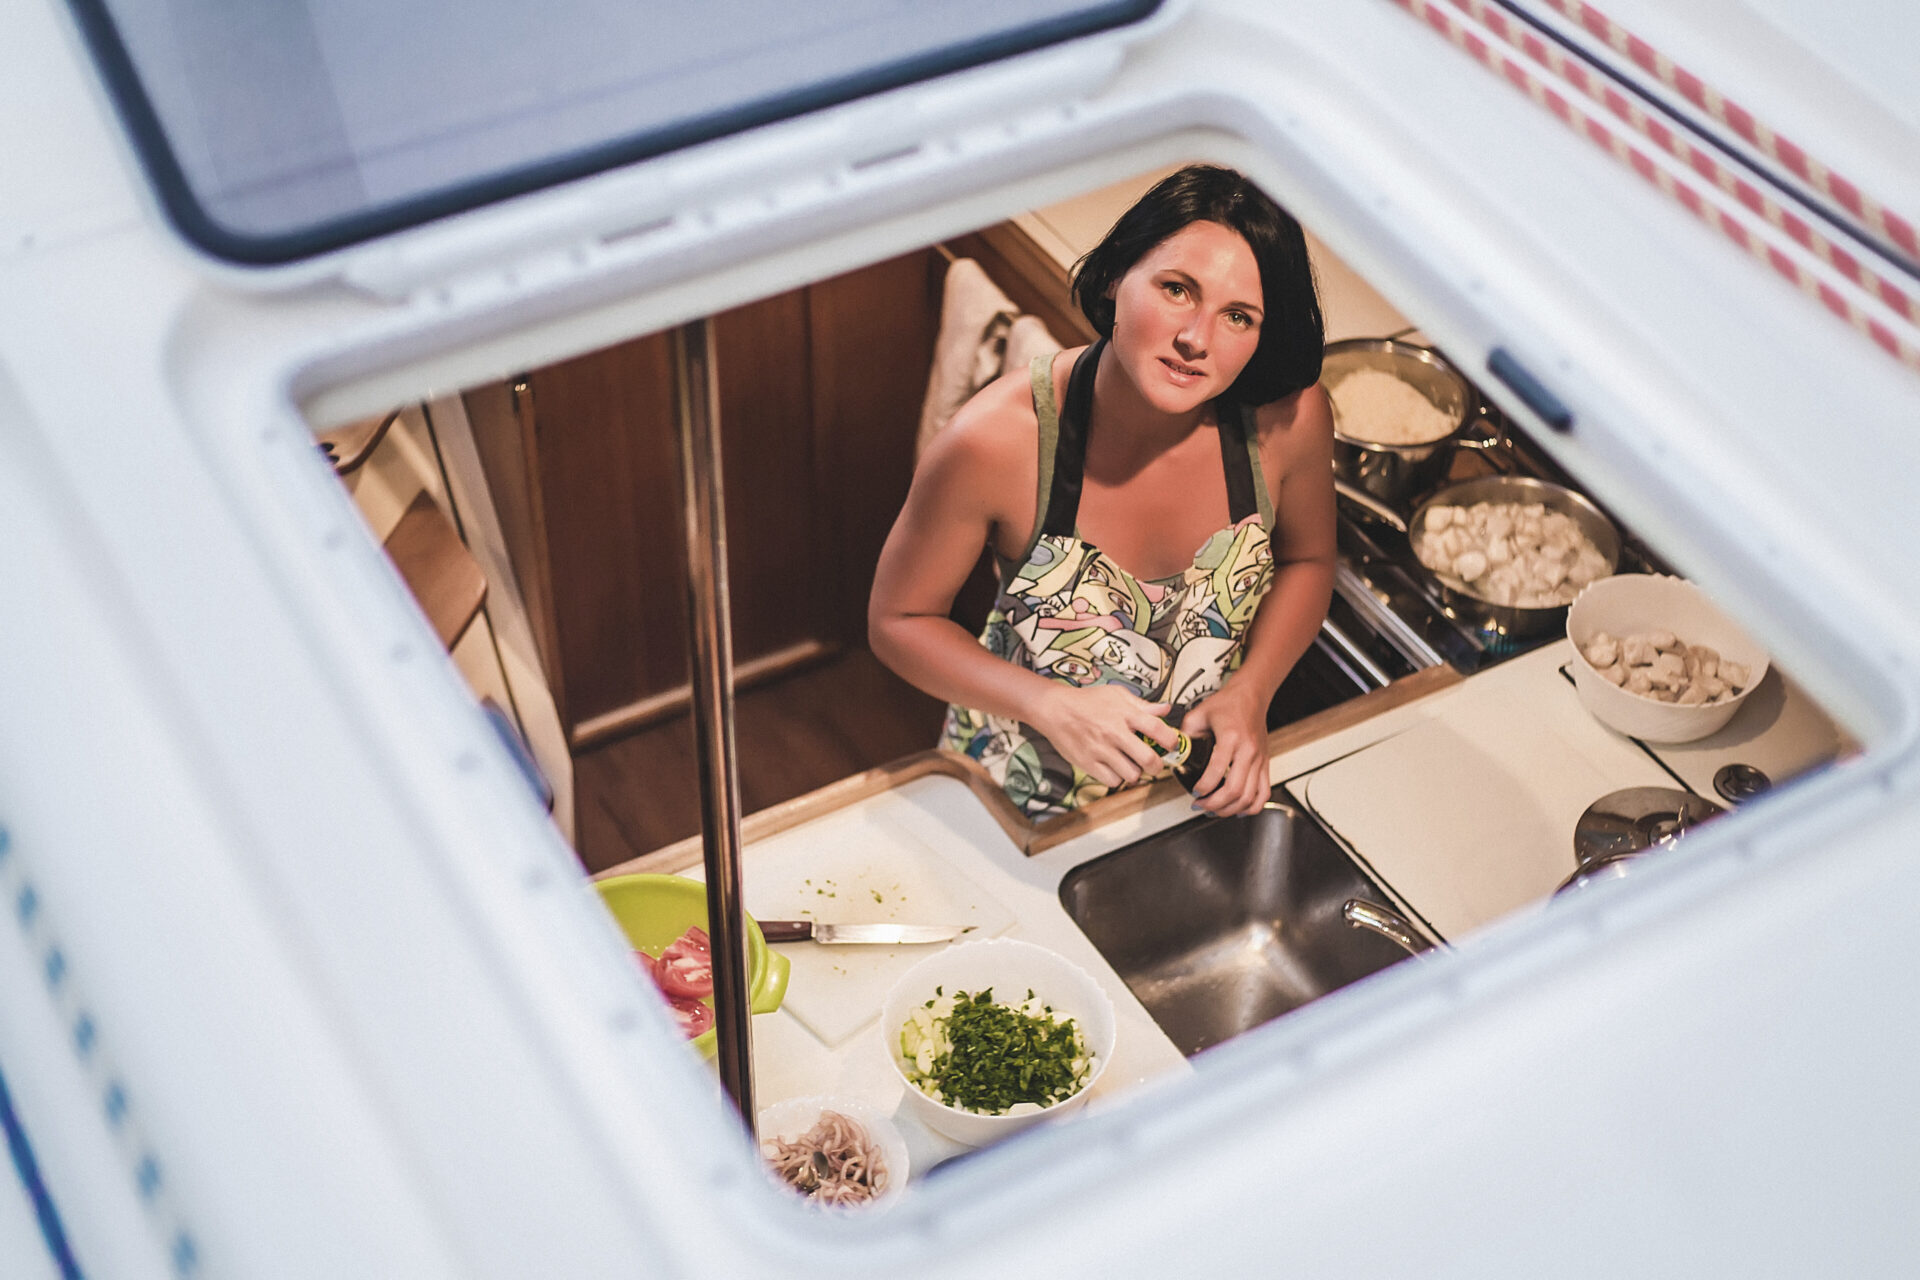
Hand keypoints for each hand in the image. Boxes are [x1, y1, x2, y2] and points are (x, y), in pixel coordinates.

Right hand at [1029, 685, 1176, 789]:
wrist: (1055, 709)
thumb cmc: (1086, 701)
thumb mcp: (1116, 694)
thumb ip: (1142, 705)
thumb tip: (1164, 709)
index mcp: (1124, 714)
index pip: (1157, 729)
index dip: (1171, 741)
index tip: (1171, 745)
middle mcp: (1114, 733)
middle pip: (1148, 759)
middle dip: (1157, 765)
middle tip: (1154, 763)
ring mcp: (1101, 750)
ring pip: (1132, 774)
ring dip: (1135, 772)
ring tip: (1130, 764)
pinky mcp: (1088, 763)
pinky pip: (1112, 781)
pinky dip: (1117, 778)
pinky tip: (1114, 768)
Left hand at [1180, 684, 1271, 816]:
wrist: (1251, 696)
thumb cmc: (1227, 703)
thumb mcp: (1199, 714)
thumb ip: (1184, 733)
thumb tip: (1173, 751)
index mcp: (1231, 738)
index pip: (1217, 771)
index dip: (1203, 787)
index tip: (1194, 791)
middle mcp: (1248, 751)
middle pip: (1235, 790)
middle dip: (1214, 804)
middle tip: (1200, 805)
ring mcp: (1259, 760)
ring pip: (1249, 797)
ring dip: (1230, 810)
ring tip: (1215, 810)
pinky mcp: (1265, 764)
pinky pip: (1263, 793)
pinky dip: (1252, 807)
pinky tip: (1238, 810)